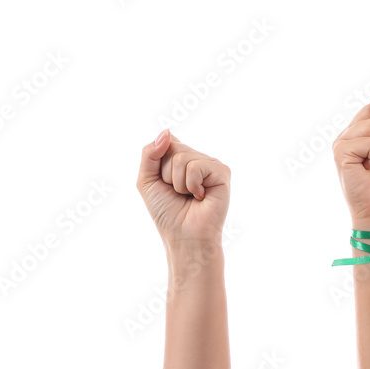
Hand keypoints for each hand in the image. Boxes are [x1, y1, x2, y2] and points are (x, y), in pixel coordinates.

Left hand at [137, 130, 230, 245]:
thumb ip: (149, 153)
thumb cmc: (167, 212)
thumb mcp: (147, 180)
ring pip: (182, 157)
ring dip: (178, 183)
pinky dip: (191, 185)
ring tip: (189, 196)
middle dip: (166, 175)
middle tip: (178, 193)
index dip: (158, 163)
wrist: (184, 237)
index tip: (163, 183)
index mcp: (182, 158)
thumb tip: (167, 131)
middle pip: (171, 148)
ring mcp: (211, 164)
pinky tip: (201, 197)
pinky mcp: (222, 172)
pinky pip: (195, 166)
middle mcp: (197, 158)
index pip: (165, 141)